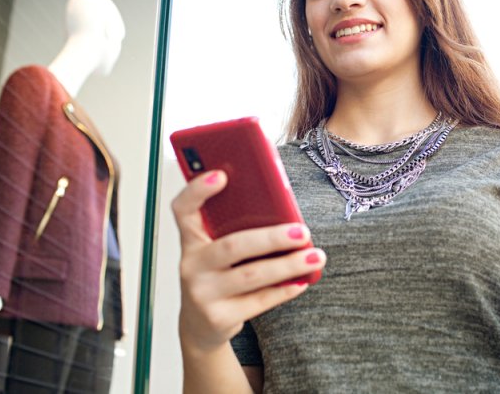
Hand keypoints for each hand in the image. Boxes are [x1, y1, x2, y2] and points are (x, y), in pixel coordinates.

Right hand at [171, 170, 325, 351]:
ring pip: (250, 275)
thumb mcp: (219, 250)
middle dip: (271, 238)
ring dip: (288, 265)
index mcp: (191, 239)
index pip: (183, 209)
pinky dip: (284, 290)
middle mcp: (191, 265)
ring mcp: (202, 294)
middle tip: (303, 232)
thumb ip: (237, 230)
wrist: (201, 325)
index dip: (197, 190)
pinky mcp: (218, 317)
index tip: (221, 175)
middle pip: (232, 246)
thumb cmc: (219, 274)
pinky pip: (258, 301)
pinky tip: (303, 280)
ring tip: (316, 256)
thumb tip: (283, 211)